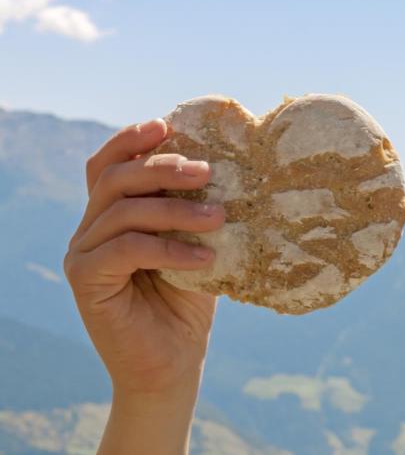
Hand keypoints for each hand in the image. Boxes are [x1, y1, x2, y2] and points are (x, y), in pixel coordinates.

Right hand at [63, 118, 224, 453]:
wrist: (173, 362)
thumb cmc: (190, 300)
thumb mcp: (198, 244)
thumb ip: (199, 208)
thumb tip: (239, 166)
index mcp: (113, 215)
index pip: (109, 165)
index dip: (131, 140)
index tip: (168, 126)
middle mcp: (91, 229)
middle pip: (115, 179)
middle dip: (163, 167)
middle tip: (209, 172)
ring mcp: (82, 254)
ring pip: (123, 210)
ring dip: (175, 208)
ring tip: (219, 217)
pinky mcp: (84, 281)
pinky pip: (125, 249)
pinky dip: (168, 247)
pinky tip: (204, 257)